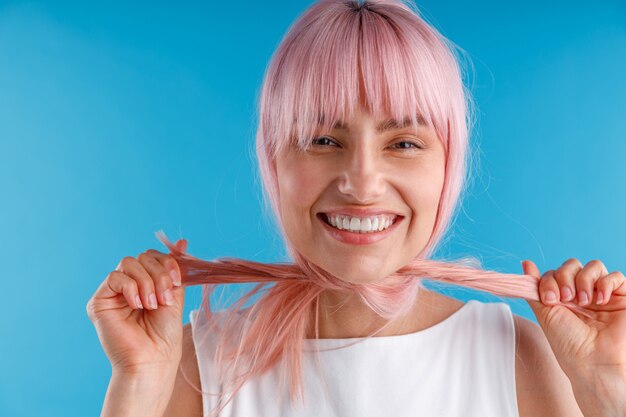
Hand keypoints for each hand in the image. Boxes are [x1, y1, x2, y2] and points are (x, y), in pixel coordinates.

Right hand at [86, 239, 187, 375]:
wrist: (153, 358)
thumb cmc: (164, 334)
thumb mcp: (175, 295)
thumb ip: (175, 270)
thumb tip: (182, 241)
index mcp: (145, 283)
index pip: (152, 256)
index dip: (166, 262)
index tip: (178, 280)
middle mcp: (128, 285)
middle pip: (141, 257)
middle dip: (158, 274)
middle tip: (165, 298)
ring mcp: (113, 292)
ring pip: (128, 263)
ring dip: (147, 282)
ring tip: (152, 305)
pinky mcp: (99, 301)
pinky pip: (115, 277)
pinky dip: (131, 288)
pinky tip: (138, 305)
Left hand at [523, 258, 625, 379]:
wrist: (594, 362)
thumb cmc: (569, 344)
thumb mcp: (545, 313)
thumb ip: (535, 288)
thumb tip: (526, 263)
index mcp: (563, 298)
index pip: (555, 272)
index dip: (550, 280)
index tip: (549, 299)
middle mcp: (583, 294)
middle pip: (572, 265)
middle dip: (565, 277)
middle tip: (566, 299)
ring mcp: (603, 295)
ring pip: (593, 266)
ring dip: (583, 280)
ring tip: (583, 301)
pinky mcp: (623, 298)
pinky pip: (616, 276)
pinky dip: (605, 283)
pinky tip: (600, 301)